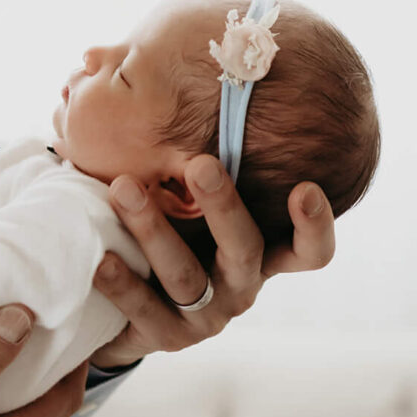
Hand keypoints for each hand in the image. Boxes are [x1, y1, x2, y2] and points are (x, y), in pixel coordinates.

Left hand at [88, 156, 335, 369]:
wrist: (129, 313)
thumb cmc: (173, 237)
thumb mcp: (194, 209)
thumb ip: (202, 167)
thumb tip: (207, 78)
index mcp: (261, 255)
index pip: (308, 252)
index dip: (315, 226)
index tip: (305, 187)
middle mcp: (241, 287)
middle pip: (244, 250)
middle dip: (223, 205)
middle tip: (200, 163)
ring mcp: (206, 318)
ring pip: (185, 275)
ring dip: (154, 230)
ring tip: (123, 188)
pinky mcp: (166, 338)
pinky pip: (144, 310)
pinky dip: (122, 282)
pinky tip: (101, 258)